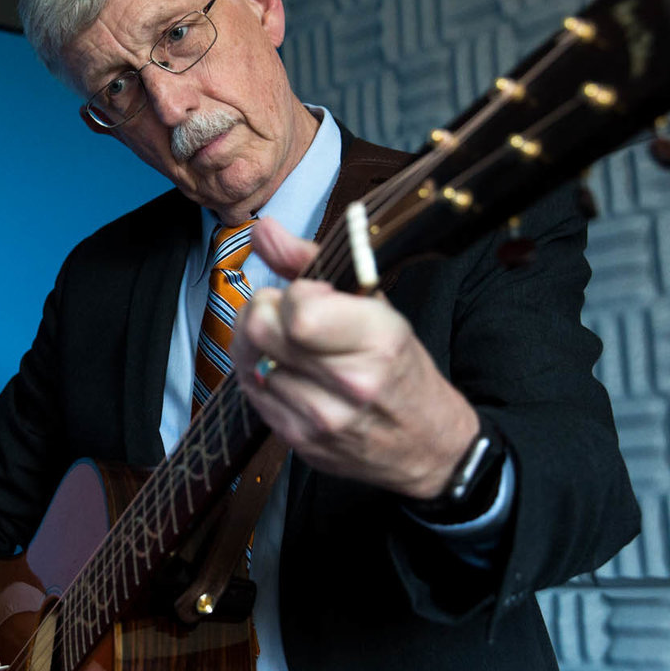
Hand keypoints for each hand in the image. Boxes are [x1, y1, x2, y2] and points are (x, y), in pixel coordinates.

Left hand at [230, 218, 478, 498]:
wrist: (422, 442)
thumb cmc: (397, 365)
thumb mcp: (374, 304)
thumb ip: (311, 261)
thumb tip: (262, 228)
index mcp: (379, 341)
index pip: (299, 310)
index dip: (294, 293)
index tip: (311, 295)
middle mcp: (350, 384)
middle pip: (260, 329)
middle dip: (264, 309)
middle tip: (287, 313)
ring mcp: (321, 417)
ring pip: (247, 359)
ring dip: (258, 343)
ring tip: (288, 343)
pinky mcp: (296, 439)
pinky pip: (249, 390)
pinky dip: (258, 372)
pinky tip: (285, 370)